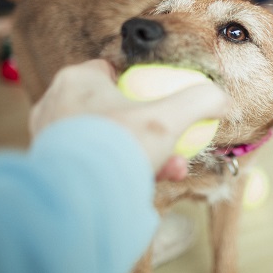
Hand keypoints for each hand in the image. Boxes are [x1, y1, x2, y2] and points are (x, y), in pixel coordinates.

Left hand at [29, 60, 229, 181]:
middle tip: (171, 146)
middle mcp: (55, 103)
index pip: (113, 71)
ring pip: (106, 138)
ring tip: (168, 169)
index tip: (161, 105)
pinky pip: (93, 162)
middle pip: (114, 109)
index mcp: (76, 79)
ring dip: (140, 153)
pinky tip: (145, 184)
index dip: (141, 86)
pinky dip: (119, 170)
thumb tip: (223, 98)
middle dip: (149, 130)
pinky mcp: (49, 167)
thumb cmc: (117, 149)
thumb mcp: (167, 120)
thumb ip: (199, 102)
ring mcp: (49, 136)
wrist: (77, 202)